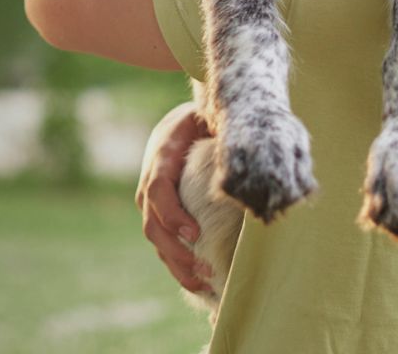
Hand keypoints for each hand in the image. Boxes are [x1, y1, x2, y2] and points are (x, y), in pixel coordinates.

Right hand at [137, 101, 213, 293]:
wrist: (192, 116)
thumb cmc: (210, 118)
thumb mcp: (214, 119)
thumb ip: (223, 140)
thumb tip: (245, 175)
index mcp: (163, 152)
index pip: (157, 189)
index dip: (172, 215)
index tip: (195, 235)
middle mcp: (152, 177)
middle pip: (152, 223)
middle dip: (175, 251)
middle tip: (204, 271)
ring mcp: (153, 196)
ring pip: (155, 237)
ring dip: (176, 264)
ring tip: (204, 282)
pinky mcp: (162, 209)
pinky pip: (164, 239)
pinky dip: (177, 262)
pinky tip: (199, 280)